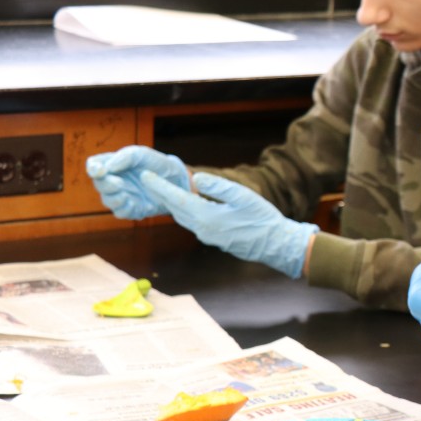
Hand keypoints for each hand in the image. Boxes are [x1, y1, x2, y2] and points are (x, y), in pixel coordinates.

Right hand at [86, 145, 189, 219]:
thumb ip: (125, 157)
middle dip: (105, 185)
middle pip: (99, 184)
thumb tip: (108, 167)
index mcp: (114, 164)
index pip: (94, 165)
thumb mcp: (143, 155)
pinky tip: (133, 203)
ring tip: (125, 195)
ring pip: (108, 201)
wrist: (178, 181)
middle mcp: (115, 180)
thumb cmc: (158, 164)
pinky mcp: (132, 209)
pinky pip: (121, 212)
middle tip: (118, 183)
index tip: (99, 171)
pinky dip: (124, 209)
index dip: (93, 168)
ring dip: (113, 198)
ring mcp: (123, 196)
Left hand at [142, 171, 317, 278]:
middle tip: (146, 179)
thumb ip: (218, 187)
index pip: (175, 199)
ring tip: (160, 190)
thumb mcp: (243, 197)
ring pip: (181, 217)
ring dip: (169, 203)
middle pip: (174, 209)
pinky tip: (183, 204)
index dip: (159, 186)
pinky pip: (191, 222)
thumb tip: (197, 178)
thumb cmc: (262, 219)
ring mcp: (207, 236)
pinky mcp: (213, 238)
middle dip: (159, 194)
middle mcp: (202, 228)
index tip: (145, 175)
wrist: (275, 245)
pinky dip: (182, 210)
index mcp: (206, 216)